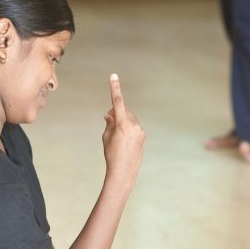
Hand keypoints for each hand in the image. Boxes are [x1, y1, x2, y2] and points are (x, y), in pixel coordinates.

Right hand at [101, 73, 144, 187]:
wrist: (123, 172)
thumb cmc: (112, 154)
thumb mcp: (106, 137)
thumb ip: (109, 122)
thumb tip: (110, 114)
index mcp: (122, 125)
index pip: (118, 102)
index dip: (115, 88)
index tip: (113, 76)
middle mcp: (134, 126)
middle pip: (124, 110)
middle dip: (116, 112)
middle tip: (107, 119)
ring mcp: (140, 131)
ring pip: (129, 118)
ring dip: (122, 120)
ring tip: (116, 134)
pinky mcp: (143, 136)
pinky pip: (134, 126)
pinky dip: (127, 127)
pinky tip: (123, 140)